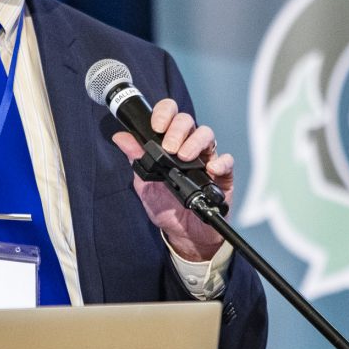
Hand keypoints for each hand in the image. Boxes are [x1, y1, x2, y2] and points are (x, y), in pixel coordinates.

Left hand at [110, 98, 233, 261]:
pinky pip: (227, 161)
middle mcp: (189, 146)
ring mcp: (207, 159)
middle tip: (169, 148)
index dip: (164, 113)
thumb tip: (121, 138)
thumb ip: (136, 160)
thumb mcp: (145, 183)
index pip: (170, 116)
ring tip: (184, 158)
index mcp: (170, 144)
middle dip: (177, 130)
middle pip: (188, 121)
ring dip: (195, 142)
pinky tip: (211, 170)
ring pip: (207, 135)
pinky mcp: (222, 176)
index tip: (156, 126)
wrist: (183, 234)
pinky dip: (220, 162)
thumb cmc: (165, 207)